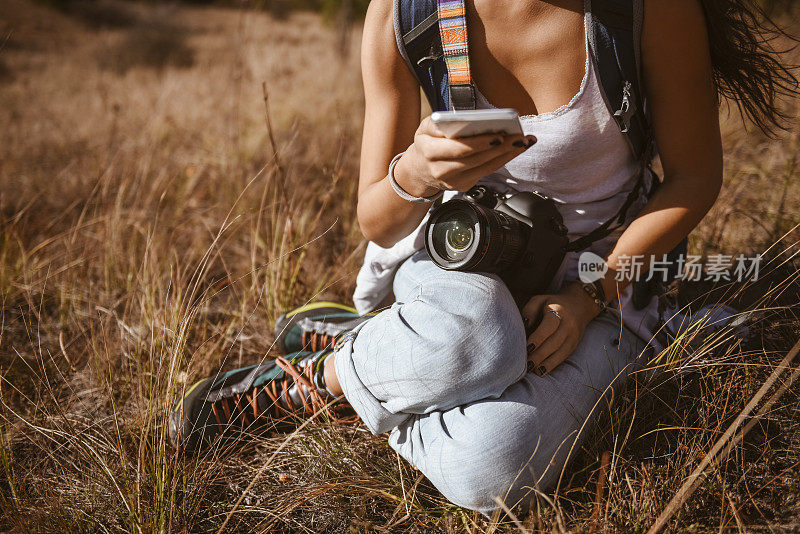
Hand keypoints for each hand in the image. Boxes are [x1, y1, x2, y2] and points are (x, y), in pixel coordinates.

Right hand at [393, 116, 535, 196]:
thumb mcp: (424, 128)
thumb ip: (439, 123)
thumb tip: (462, 121)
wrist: (418, 170)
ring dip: (507, 155)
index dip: (480, 143)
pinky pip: (487, 172)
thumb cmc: (425, 143)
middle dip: (500, 148)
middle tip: (519, 137)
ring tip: (523, 141)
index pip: (459, 148)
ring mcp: (454, 181)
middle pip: (476, 159)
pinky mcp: (464, 185)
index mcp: (430, 152)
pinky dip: (503, 160)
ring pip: (485, 167)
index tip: (498, 135)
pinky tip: (516, 149)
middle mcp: (441, 170)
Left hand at [521, 282, 602, 375]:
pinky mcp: (575, 344)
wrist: (579, 304)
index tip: (526, 348)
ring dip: (546, 363)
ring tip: (533, 370)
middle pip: (554, 342)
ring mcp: (574, 336)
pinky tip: (542, 371)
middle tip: (526, 364)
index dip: (538, 338)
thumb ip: (530, 310)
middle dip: (540, 355)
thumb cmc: (552, 303)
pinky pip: (564, 356)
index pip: (549, 327)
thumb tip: (524, 326)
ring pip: (561, 352)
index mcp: (559, 311)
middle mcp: (569, 324)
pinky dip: (553, 365)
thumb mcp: (540, 299)